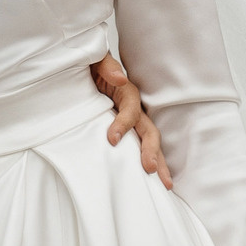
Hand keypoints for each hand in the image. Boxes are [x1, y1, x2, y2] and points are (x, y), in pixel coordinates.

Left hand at [96, 53, 174, 190]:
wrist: (80, 72)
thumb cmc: (88, 67)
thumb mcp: (94, 61)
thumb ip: (106, 66)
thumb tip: (120, 79)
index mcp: (127, 92)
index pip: (131, 109)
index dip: (124, 123)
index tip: (111, 139)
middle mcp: (134, 108)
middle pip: (148, 130)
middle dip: (151, 150)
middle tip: (150, 170)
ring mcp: (132, 122)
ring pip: (149, 142)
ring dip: (158, 162)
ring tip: (164, 185)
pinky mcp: (126, 132)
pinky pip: (138, 147)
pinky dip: (148, 163)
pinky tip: (153, 182)